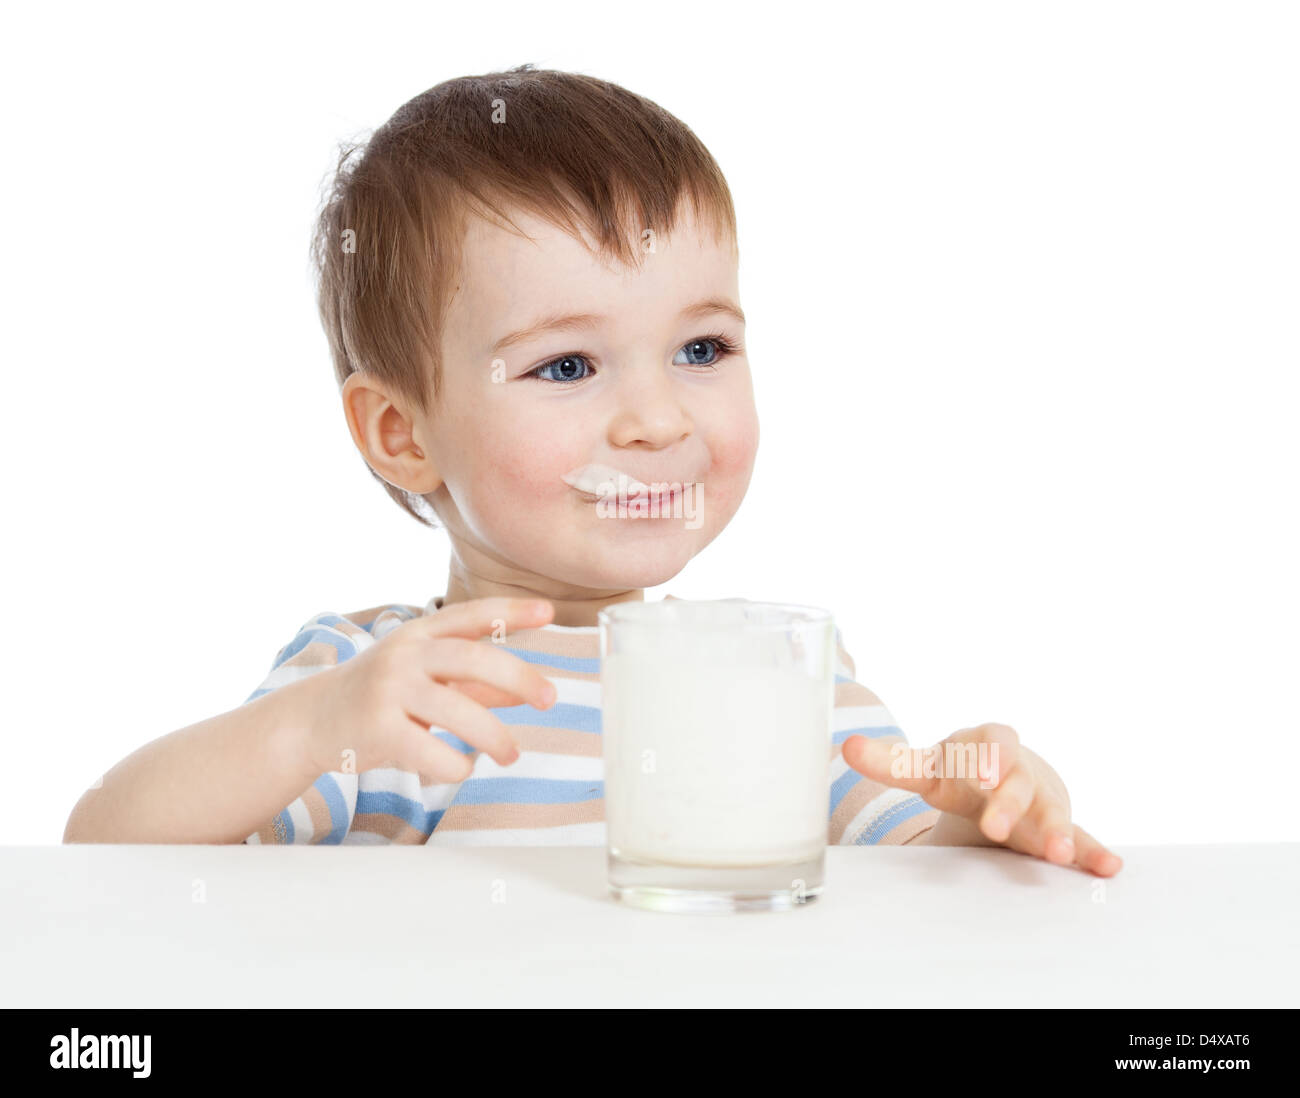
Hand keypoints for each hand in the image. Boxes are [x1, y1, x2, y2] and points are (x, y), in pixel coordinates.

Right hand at [294, 597, 557, 782]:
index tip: (548, 612)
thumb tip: (527, 692)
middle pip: (473, 658)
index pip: (470, 614)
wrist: (310, 722)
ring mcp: (388, 690)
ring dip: (494, 736)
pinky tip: (462, 767)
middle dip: (519, 678)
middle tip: (549, 699)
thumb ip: (474, 683)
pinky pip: (432, 751)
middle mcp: (404, 655)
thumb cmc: (379, 698)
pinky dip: (457, 765)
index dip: (510, 611)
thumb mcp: (425, 679)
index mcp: (419, 635)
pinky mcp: (377, 729)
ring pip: (458, 711)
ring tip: (511, 754)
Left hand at [842, 723, 1122, 875]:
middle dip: (1007, 800)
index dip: (985, 755)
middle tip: (995, 826)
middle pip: (1016, 779)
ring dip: (1054, 829)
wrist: (1004, 775)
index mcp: (982, 745)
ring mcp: (1040, 798)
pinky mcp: (1055, 826)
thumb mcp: (928, 766)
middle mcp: (1015, 768)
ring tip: (1053, 853)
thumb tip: (845, 747)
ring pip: (1050, 809)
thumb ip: (890, 761)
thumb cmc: (960, 770)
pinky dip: (1091, 852)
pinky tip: (1108, 868)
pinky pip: (1080, 837)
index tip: (979, 772)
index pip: (986, 742)